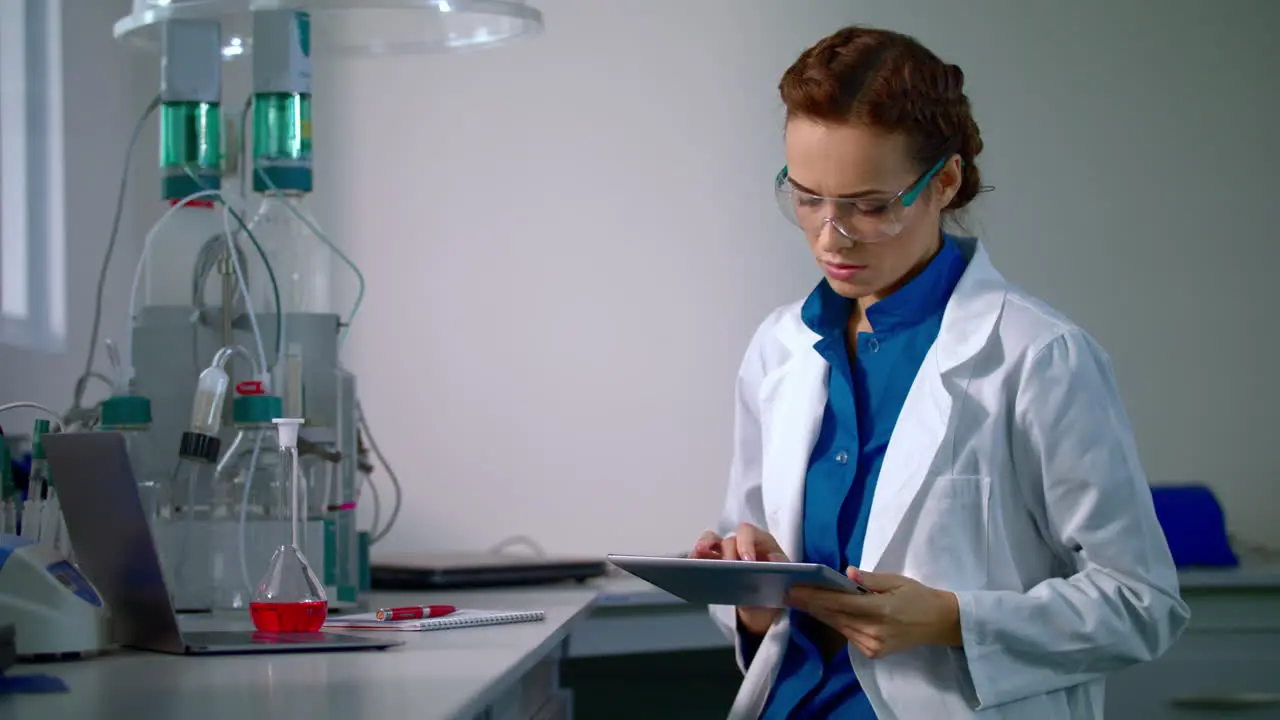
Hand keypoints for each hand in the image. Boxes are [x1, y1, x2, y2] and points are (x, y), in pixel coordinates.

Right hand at [692, 523, 789, 635]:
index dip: (746, 545)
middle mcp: (743, 544)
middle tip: (724, 567)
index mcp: (764, 544)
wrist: (766, 611)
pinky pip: (701, 557)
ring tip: (696, 560)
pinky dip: (694, 561)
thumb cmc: (778, 593)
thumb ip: (788, 577)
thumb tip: (777, 563)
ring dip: (703, 548)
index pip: (751, 534)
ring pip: (710, 541)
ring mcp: (726, 553)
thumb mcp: (789, 589)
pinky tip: (689, 570)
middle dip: (725, 552)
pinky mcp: (714, 564)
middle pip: (729, 539)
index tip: (746, 563)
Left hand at [786, 567, 962, 658]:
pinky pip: (847, 634)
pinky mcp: (872, 652)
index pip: (839, 603)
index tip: (794, 588)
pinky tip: (822, 611)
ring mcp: (872, 645)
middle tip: (788, 592)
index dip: (814, 596)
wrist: (940, 623)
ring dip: (819, 612)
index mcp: (880, 610)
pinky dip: (834, 621)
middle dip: (810, 604)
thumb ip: (870, 579)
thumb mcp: (897, 581)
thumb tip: (847, 572)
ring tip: (799, 599)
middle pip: (834, 616)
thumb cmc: (918, 596)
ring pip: (838, 626)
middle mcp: (873, 631)